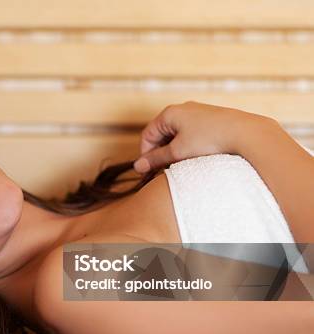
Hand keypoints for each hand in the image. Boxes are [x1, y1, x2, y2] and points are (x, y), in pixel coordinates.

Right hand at [133, 101, 281, 172]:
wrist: (247, 135)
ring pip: (177, 137)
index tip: (149, 172)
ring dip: (175, 153)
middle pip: (162, 136)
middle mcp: (183, 109)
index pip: (147, 136)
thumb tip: (138, 166)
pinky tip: (198, 160)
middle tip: (164, 172)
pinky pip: (192, 136)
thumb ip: (155, 159)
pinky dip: (189, 148)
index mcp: (170, 113)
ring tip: (183, 167)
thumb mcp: (178, 153)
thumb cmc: (210, 140)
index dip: (145, 155)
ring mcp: (198, 114)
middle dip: (161, 154)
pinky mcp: (212, 121)